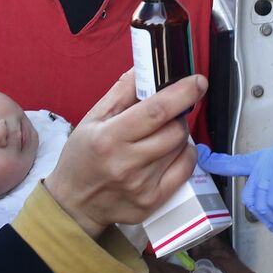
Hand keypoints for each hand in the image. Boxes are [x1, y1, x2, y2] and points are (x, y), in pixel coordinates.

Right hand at [44, 71, 202, 237]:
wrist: (75, 203)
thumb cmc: (83, 156)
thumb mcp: (93, 119)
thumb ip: (122, 92)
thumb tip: (148, 69)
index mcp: (109, 138)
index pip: (156, 111)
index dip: (182, 93)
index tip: (197, 81)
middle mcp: (127, 164)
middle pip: (175, 131)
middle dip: (178, 116)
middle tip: (167, 115)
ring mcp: (142, 186)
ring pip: (182, 148)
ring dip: (177, 136)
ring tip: (158, 137)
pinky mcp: (153, 201)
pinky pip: (186, 170)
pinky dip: (183, 156)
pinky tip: (167, 154)